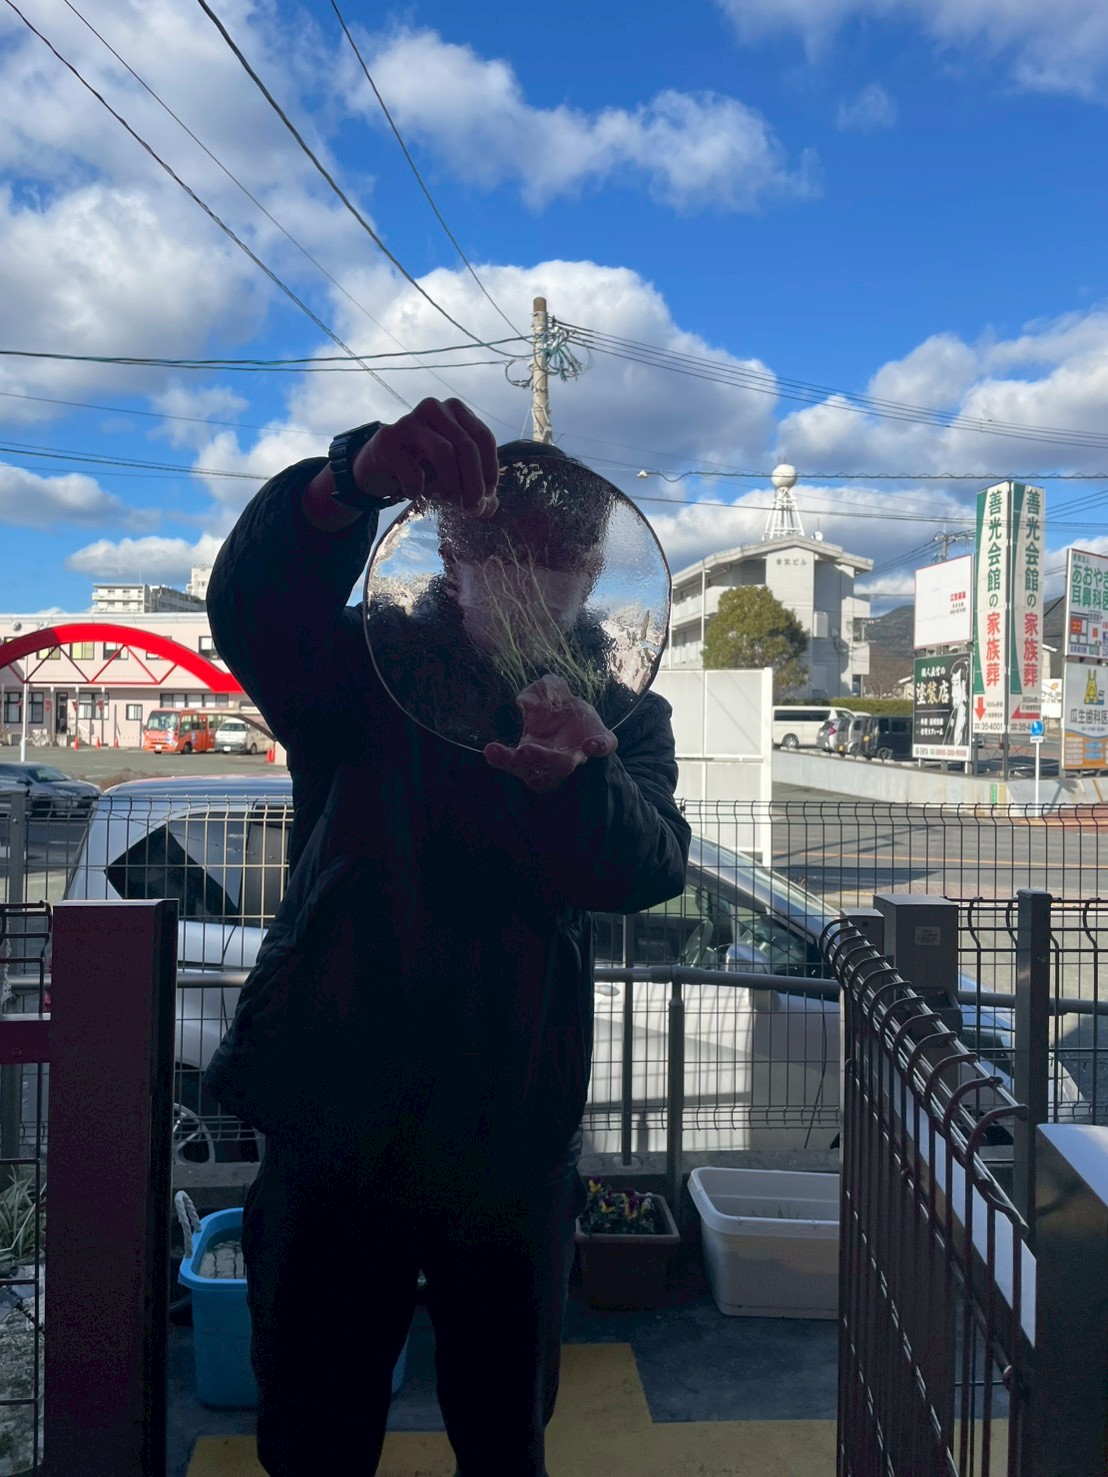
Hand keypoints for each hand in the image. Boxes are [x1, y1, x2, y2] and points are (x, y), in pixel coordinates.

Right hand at [352, 398, 498, 517]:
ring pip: (444, 452)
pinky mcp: (387, 439)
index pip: (483, 438)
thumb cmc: (422, 468)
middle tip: (471, 508)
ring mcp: (409, 421)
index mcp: (455, 410)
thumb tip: (489, 507)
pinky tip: (412, 493)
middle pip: (467, 446)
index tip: (486, 498)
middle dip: (474, 483)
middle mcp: (434, 408)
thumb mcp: (453, 475)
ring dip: (449, 484)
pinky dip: (417, 490)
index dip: (489, 472)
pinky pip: (413, 471)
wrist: (378, 469)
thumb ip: (476, 489)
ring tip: (442, 498)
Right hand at [484, 675, 616, 791]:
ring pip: (564, 764)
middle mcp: (553, 760)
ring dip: (559, 761)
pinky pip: (603, 747)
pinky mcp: (602, 743)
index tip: (491, 751)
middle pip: (539, 767)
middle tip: (523, 752)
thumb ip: (531, 696)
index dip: (504, 760)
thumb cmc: (550, 712)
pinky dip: (597, 746)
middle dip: (532, 761)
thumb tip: (525, 700)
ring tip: (560, 758)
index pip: (515, 763)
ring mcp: (576, 754)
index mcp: (532, 751)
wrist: (579, 717)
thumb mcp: (538, 697)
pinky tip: (590, 745)